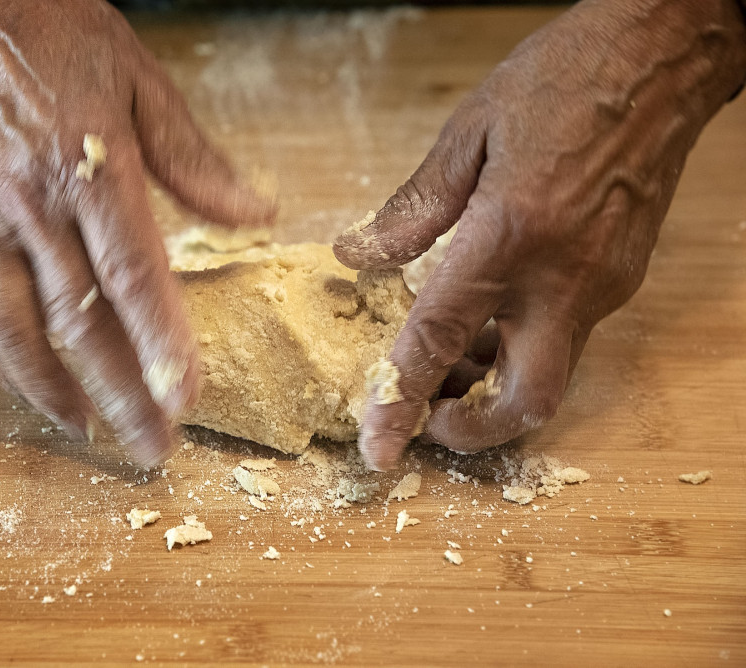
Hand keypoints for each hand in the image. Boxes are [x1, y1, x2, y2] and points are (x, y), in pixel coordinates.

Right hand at [0, 0, 275, 464]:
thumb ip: (197, 159)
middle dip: (117, 390)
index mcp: (89, 167)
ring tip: (92, 431)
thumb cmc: (65, 45)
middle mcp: (32, 203)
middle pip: (77, 317)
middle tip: (152, 447)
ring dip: (50, 389)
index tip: (185, 399)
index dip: (158, 342)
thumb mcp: (144, 85)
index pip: (130, 273)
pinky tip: (31, 388)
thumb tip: (256, 213)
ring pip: (12, 326)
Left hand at [334, 0, 745, 468]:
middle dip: (474, 429)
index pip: (441, 340)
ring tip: (451, 358)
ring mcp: (602, 283)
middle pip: (526, 399)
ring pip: (549, 373)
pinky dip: (522, 346)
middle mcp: (563, 277)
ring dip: (493, 384)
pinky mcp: (622, 278)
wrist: (664, 59)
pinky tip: (493, 315)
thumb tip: (359, 256)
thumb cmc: (564, 79)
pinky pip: (566, 337)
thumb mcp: (469, 132)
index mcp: (509, 236)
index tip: (377, 449)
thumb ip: (412, 209)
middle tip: (430, 414)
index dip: (400, 401)